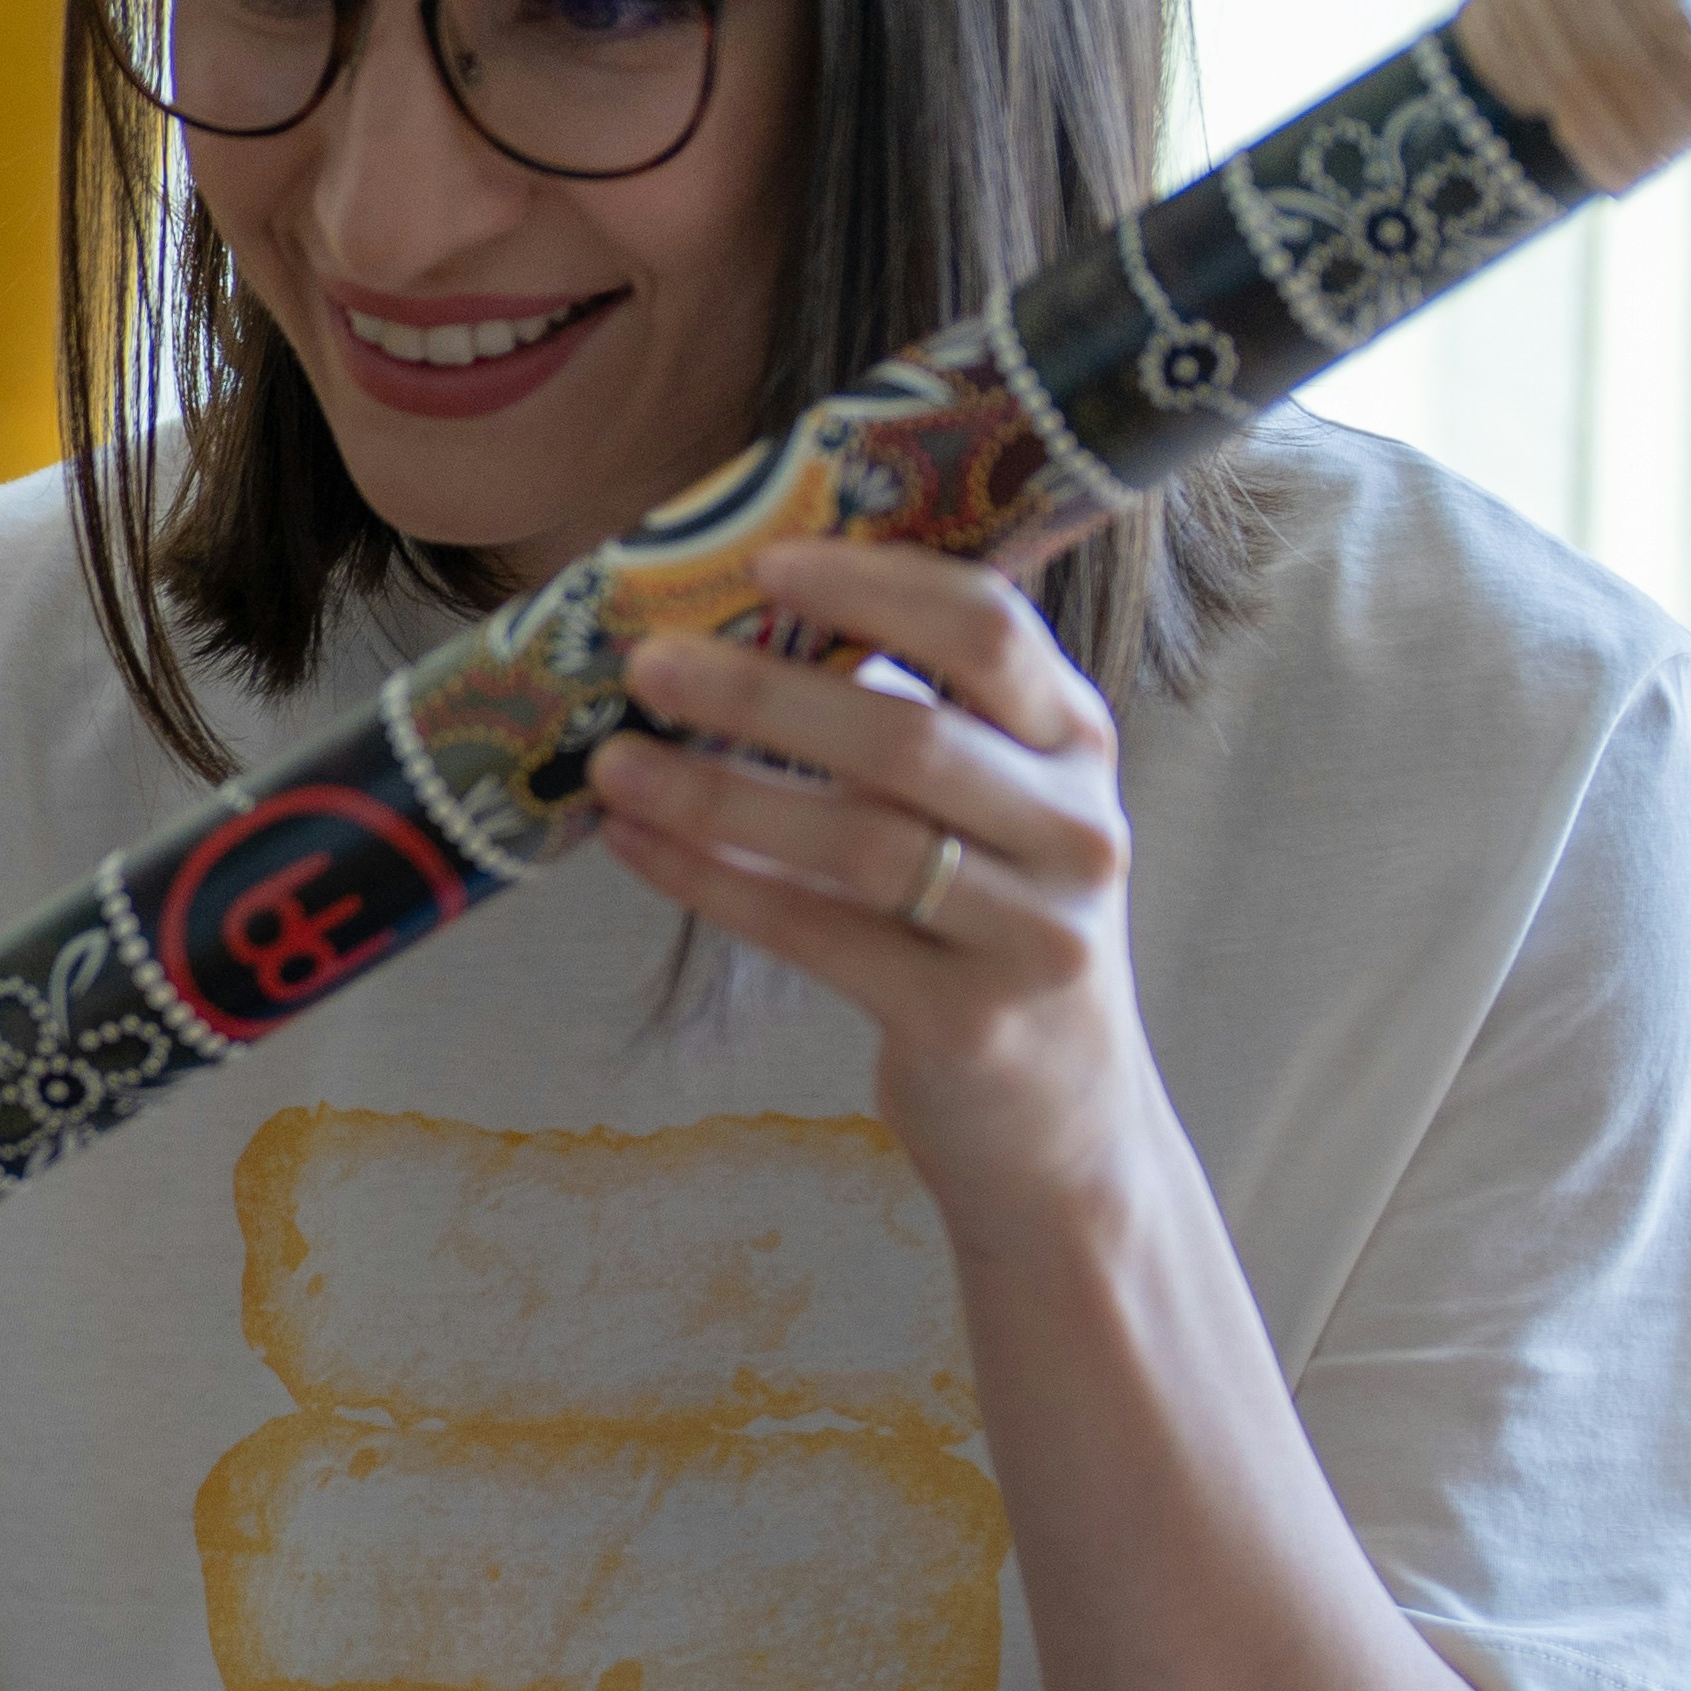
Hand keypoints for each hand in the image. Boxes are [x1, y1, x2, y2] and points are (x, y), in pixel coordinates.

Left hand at [583, 542, 1166, 1224]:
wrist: (1060, 1125)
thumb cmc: (988, 931)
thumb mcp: (990, 811)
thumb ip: (908, 721)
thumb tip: (738, 622)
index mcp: (1076, 742)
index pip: (989, 628)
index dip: (875, 585)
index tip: (760, 564)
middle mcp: (1076, 829)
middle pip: (908, 736)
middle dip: (763, 694)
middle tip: (645, 665)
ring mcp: (1034, 931)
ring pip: (858, 842)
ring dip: (719, 795)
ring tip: (614, 766)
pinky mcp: (970, 1022)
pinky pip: (820, 935)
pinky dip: (718, 886)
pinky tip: (636, 850)